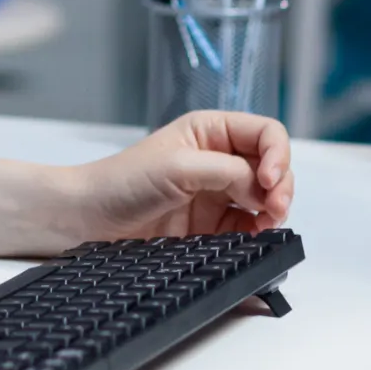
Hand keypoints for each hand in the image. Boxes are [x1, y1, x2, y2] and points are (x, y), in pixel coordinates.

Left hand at [63, 111, 293, 241]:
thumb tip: (263, 186)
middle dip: (281, 187)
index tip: (271, 181)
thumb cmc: (122, 182)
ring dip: (274, 211)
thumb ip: (227, 172)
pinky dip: (259, 233)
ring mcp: (217, 194)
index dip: (278, 155)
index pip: (265, 134)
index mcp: (210, 131)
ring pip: (266, 199)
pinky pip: (249, 228)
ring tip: (266, 225)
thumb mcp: (178, 167)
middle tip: (274, 210)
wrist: (89, 220)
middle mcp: (219, 159)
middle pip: (273, 168)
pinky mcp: (212, 226)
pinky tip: (254, 238)